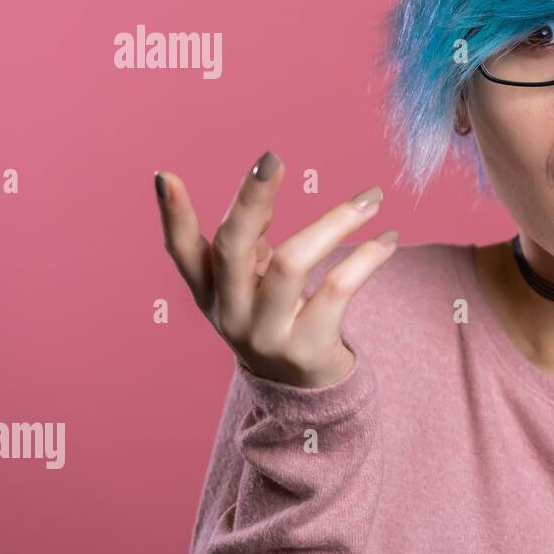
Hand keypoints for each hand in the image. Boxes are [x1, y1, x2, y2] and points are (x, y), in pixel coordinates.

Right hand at [153, 151, 398, 386]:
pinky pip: (337, 288)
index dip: (171, 216)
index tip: (165, 175)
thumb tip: (264, 177)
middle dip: (250, 199)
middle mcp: (231, 314)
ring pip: (291, 263)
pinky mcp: (307, 349)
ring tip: (371, 198)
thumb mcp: (253, 283)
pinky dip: (367, 257)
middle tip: (272, 158)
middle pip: (232, 249)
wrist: (306, 394)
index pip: (181, 252)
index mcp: (211, 293)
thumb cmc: (279, 320)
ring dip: (335, 221)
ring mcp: (266, 335)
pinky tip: (388, 238)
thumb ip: (253, 237)